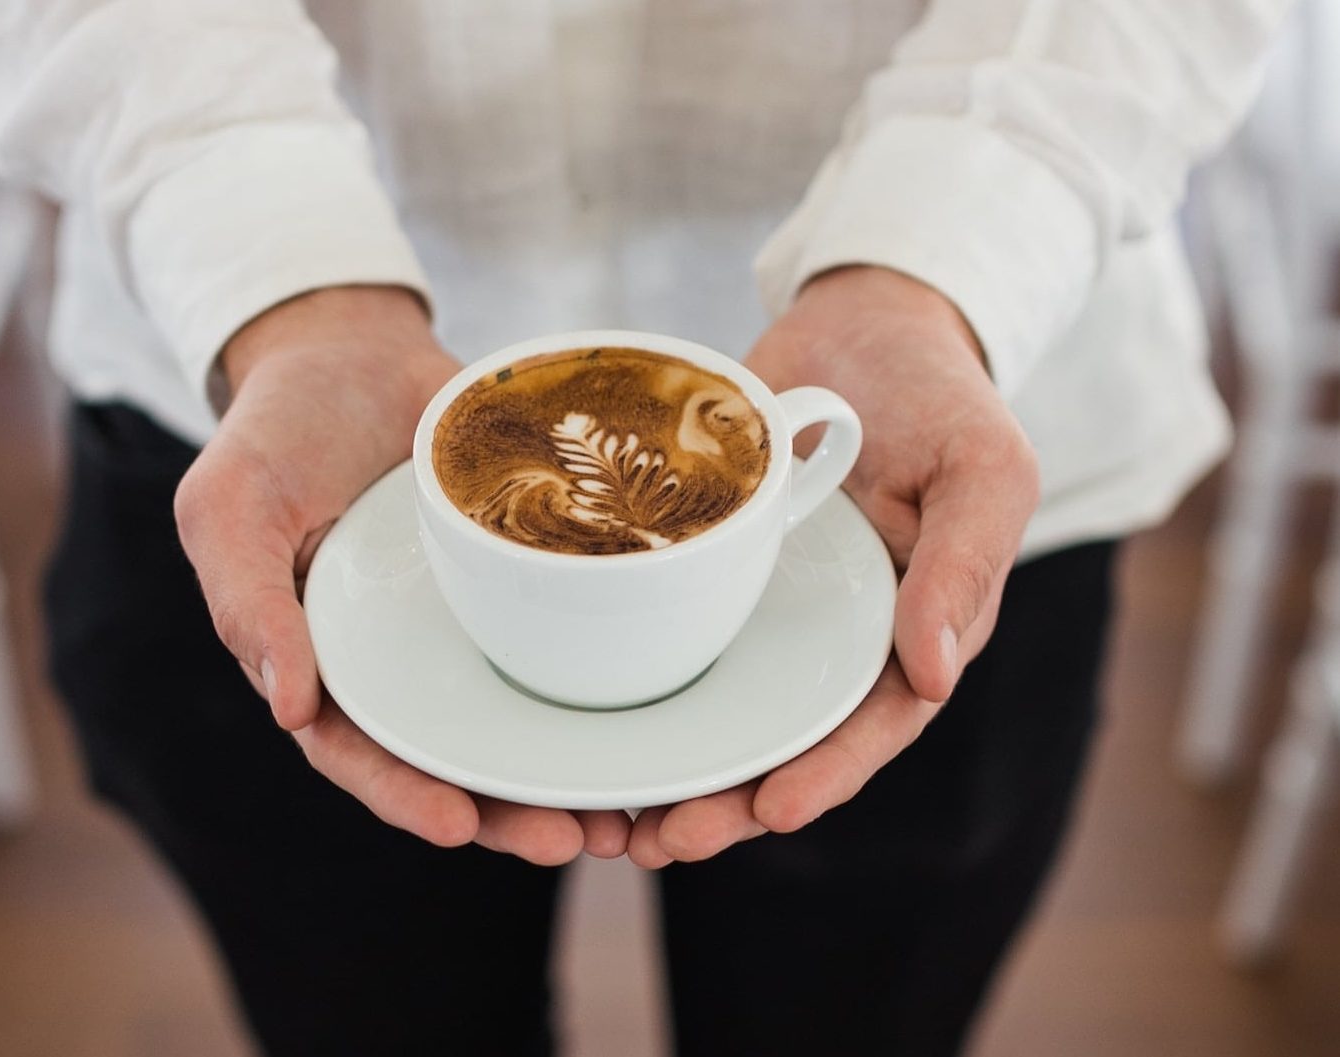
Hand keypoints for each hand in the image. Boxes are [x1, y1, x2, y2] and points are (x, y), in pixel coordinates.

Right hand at [174, 286, 631, 863]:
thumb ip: (248, 603)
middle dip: (515, 809)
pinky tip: (658, 707)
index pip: (365, 752)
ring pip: (523, 713)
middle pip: (460, 756)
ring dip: (571, 767)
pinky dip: (606, 679)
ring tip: (633, 811)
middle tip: (579, 836)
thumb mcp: (229, 506)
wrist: (353, 350)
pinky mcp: (527, 577)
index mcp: (331, 662)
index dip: (408, 795)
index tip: (462, 823)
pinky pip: (568, 635)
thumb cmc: (275, 431)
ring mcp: (471, 622)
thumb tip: (289, 710)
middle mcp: (407, 657)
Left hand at [628, 266, 1038, 866]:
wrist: (863, 320)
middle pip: (781, 735)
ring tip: (610, 811)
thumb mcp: (983, 469)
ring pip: (718, 700)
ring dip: (672, 760)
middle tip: (662, 839)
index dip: (823, 775)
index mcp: (908, 628)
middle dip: (728, 797)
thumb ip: (966, 566)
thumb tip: (935, 674)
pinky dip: (633, 675)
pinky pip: (669, 626)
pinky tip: (579, 712)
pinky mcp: (709, 564)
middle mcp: (832, 632)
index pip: (870, 723)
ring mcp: (765, 603)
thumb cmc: (942, 394)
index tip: (767, 812)